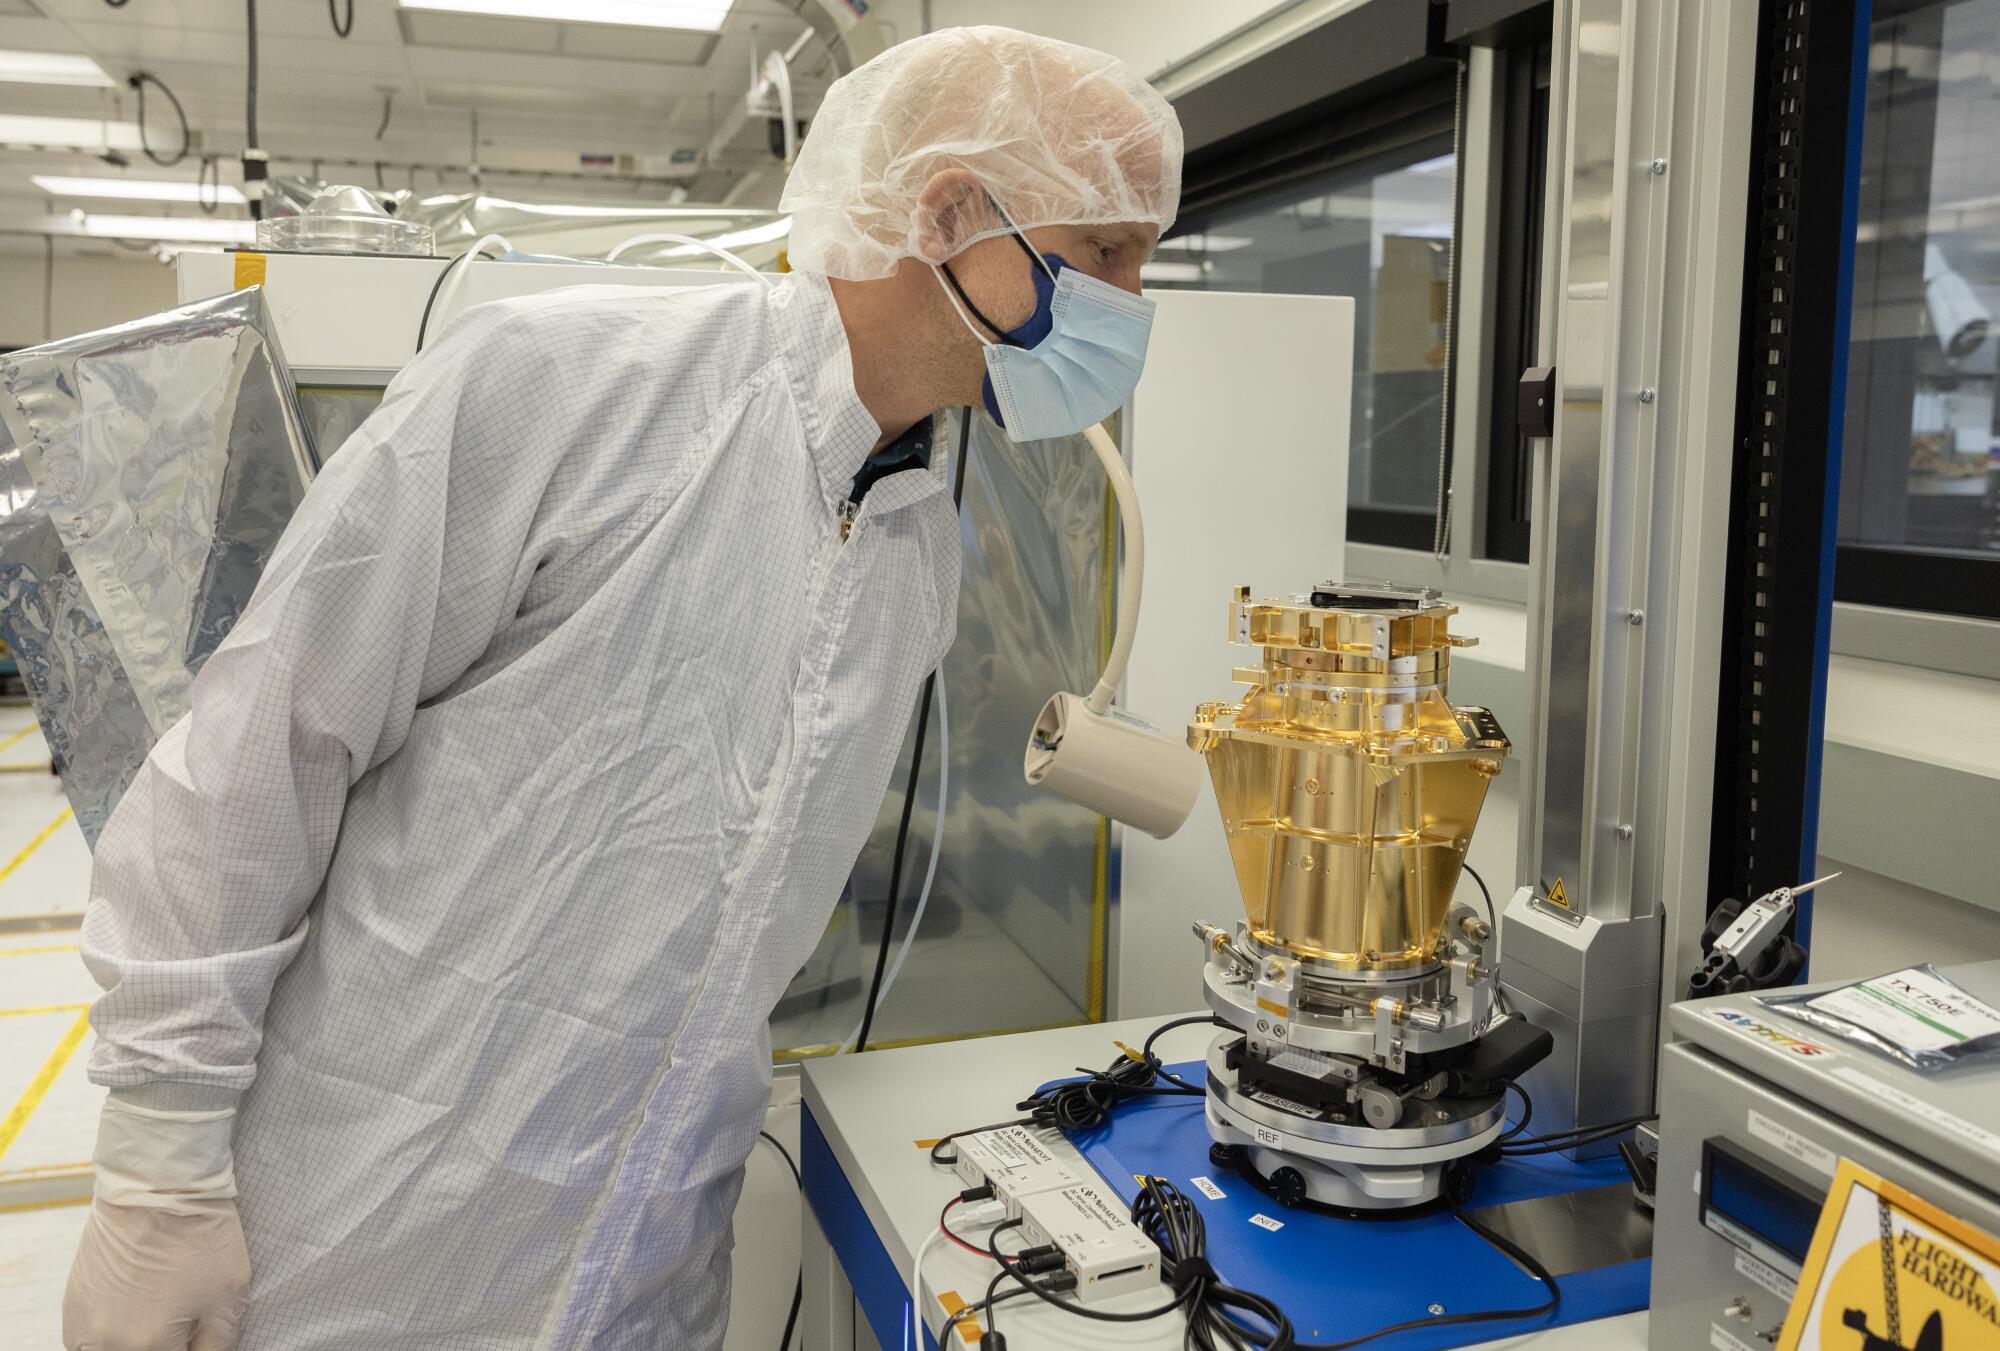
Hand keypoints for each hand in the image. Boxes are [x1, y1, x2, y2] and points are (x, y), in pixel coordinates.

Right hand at [63, 1196, 249, 1350]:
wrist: (158, 1189)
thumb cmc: (200, 1238)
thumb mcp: (229, 1295)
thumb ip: (218, 1344)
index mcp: (150, 1346)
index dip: (193, 1350)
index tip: (198, 1335)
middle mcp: (109, 1343)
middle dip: (164, 1346)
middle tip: (182, 1325)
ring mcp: (84, 1326)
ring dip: (133, 1345)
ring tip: (155, 1318)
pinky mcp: (73, 1307)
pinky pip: (86, 1343)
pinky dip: (108, 1338)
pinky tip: (131, 1317)